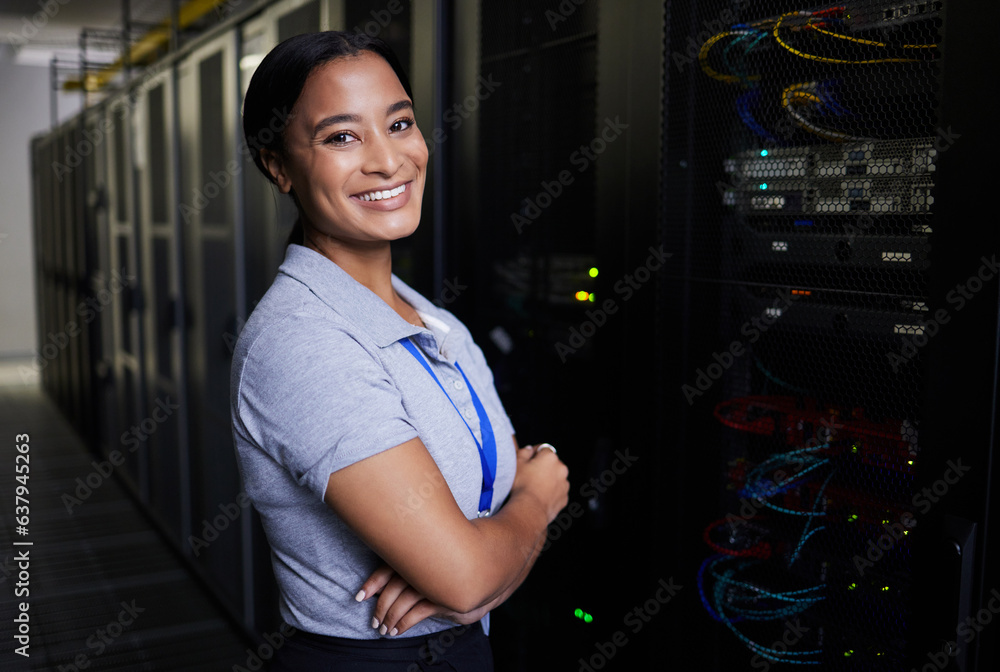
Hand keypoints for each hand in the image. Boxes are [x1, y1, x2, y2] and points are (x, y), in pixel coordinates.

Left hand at [357, 563, 487, 636]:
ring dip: (390, 618)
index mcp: (415, 557)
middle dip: (380, 607)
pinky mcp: (442, 598)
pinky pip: (417, 612)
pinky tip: (398, 630)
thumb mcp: (426, 569)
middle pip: (392, 588)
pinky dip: (404, 623)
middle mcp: (422, 568)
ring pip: (403, 602)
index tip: (360, 597)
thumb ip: (407, 571)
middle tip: (374, 621)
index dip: (372, 583)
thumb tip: (381, 586)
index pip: (387, 568)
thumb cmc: (448, 571)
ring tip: (384, 629)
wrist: (480, 574)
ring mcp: (432, 583)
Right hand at [511, 443, 569, 523]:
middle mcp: (561, 468)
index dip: (533, 454)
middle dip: (543, 467)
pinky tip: (539, 498)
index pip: (542, 449)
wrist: (529, 510)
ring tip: (534, 489)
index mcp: (550, 457)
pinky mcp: (564, 498)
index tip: (526, 462)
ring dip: (548, 480)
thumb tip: (529, 449)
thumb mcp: (517, 464)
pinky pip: (557, 492)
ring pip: (556, 478)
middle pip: (551, 464)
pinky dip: (551, 493)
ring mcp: (564, 484)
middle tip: (529, 476)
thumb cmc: (521, 485)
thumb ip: (524, 452)